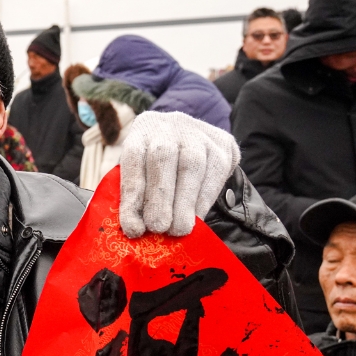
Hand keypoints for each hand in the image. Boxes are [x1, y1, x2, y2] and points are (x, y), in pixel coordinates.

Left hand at [117, 112, 239, 237]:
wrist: (194, 145)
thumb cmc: (156, 168)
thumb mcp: (139, 173)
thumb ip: (134, 195)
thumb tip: (133, 227)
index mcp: (142, 129)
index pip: (133, 158)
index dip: (132, 195)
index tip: (134, 228)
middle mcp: (169, 125)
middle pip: (163, 156)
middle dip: (160, 197)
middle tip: (158, 228)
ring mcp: (198, 132)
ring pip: (192, 164)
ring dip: (184, 202)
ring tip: (178, 230)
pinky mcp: (223, 144)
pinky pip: (215, 173)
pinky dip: (203, 200)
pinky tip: (197, 219)